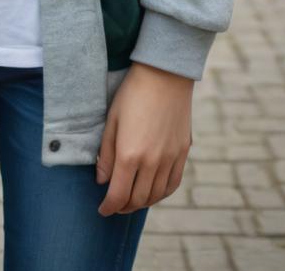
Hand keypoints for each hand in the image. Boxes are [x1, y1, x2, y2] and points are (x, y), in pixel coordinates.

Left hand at [95, 62, 193, 214]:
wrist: (164, 74)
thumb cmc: (132, 93)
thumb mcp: (111, 121)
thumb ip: (106, 155)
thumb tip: (102, 181)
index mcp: (129, 155)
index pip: (118, 195)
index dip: (108, 207)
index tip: (102, 210)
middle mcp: (151, 162)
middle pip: (137, 199)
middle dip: (123, 207)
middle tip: (115, 205)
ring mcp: (170, 158)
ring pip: (156, 195)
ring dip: (142, 202)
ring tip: (132, 199)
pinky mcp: (182, 152)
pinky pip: (173, 183)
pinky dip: (162, 193)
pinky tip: (153, 191)